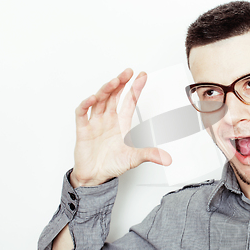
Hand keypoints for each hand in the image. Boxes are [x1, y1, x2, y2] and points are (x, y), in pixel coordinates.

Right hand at [70, 69, 171, 187]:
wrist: (95, 177)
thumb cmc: (113, 164)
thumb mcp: (134, 158)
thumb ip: (150, 155)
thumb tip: (168, 159)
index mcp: (122, 123)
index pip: (129, 101)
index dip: (135, 88)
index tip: (142, 75)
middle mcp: (108, 119)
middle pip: (114, 95)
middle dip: (121, 83)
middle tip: (128, 72)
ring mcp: (95, 123)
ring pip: (99, 100)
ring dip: (106, 90)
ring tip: (115, 82)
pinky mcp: (83, 130)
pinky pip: (82, 114)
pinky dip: (86, 105)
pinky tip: (92, 98)